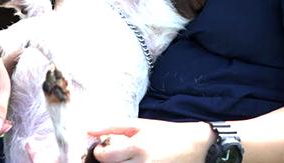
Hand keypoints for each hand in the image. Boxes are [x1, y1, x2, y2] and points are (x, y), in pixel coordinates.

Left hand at [88, 118, 213, 162]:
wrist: (195, 145)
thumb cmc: (165, 133)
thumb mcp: (140, 124)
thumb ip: (112, 126)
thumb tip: (87, 129)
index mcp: (137, 147)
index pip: (105, 157)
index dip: (98, 154)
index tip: (101, 150)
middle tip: (113, 157)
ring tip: (125, 160)